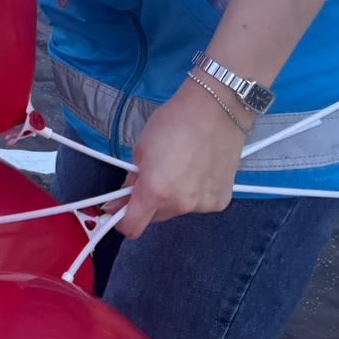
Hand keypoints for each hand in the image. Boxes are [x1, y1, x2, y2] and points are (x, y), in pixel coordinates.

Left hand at [114, 79, 245, 238]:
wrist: (216, 111)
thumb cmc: (172, 123)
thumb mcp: (141, 149)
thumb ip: (131, 181)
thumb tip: (117, 203)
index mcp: (155, 192)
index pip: (132, 227)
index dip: (122, 220)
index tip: (120, 208)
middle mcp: (180, 205)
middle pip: (155, 218)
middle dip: (148, 203)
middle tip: (153, 177)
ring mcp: (203, 206)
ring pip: (177, 210)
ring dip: (172, 198)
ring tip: (180, 168)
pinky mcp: (221, 201)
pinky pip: (198, 204)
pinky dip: (193, 194)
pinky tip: (199, 170)